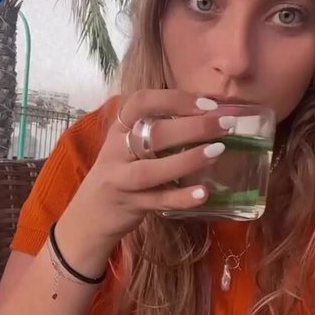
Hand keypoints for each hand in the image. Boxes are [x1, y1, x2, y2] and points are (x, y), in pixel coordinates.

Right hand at [60, 90, 231, 256]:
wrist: (88, 215)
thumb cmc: (119, 173)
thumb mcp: (127, 145)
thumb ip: (156, 130)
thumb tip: (207, 114)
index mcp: (118, 129)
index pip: (142, 102)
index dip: (175, 99)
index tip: (207, 103)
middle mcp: (116, 151)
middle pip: (153, 134)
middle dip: (192, 126)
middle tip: (225, 124)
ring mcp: (121, 180)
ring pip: (153, 169)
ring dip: (188, 159)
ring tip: (218, 150)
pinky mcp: (130, 205)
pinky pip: (159, 201)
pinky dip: (182, 197)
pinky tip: (204, 193)